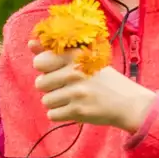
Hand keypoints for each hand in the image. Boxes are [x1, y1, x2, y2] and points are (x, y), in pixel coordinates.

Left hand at [31, 39, 154, 131]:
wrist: (128, 103)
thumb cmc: (103, 79)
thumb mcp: (84, 59)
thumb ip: (55, 51)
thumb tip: (30, 43)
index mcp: (75, 56)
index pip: (40, 61)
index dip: (44, 67)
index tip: (56, 69)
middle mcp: (75, 73)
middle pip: (40, 83)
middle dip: (50, 87)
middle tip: (67, 86)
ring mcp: (76, 93)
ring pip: (46, 101)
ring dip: (56, 102)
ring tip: (72, 98)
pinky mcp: (78, 111)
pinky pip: (52, 114)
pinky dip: (60, 114)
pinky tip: (74, 108)